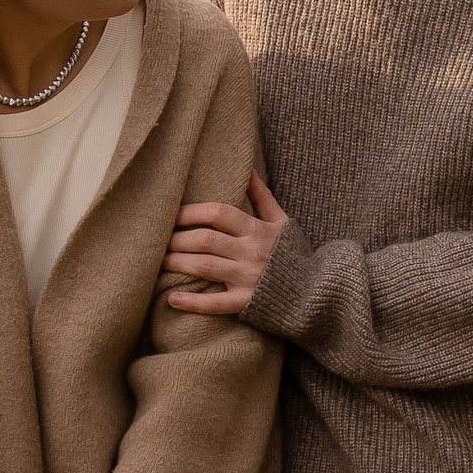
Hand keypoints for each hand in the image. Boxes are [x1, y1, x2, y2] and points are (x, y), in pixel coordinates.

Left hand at [166, 171, 288, 315]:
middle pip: (206, 240)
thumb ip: (262, 197)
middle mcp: (251, 253)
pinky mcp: (247, 303)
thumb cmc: (293, 255)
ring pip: (206, 267)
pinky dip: (193, 302)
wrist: (316, 292)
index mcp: (258, 230)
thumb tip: (247, 168)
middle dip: (178, 238)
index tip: (171, 213)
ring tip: (158, 260)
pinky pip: (216, 304)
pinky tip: (172, 299)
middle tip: (157, 239)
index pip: (219, 213)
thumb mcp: (281, 222)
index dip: (192, 212)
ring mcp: (249, 279)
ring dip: (178, 263)